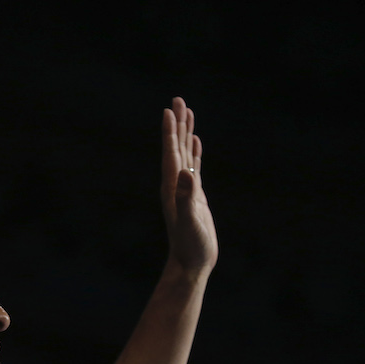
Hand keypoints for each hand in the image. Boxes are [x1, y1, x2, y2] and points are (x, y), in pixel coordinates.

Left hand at [161, 97, 217, 275]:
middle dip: (177, 124)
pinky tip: (196, 141)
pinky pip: (194, 166)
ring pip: (184, 154)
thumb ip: (187, 198)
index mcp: (172, 188)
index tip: (169, 109)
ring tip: (187, 112)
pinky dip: (194, 152)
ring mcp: (185, 189)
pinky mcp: (195, 195)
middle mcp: (176, 185)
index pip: (170, 153)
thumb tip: (186, 175)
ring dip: (185, 133)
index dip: (169, 132)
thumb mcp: (190, 221)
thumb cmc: (190, 246)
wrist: (191, 264)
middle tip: (178, 100)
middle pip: (176, 148)